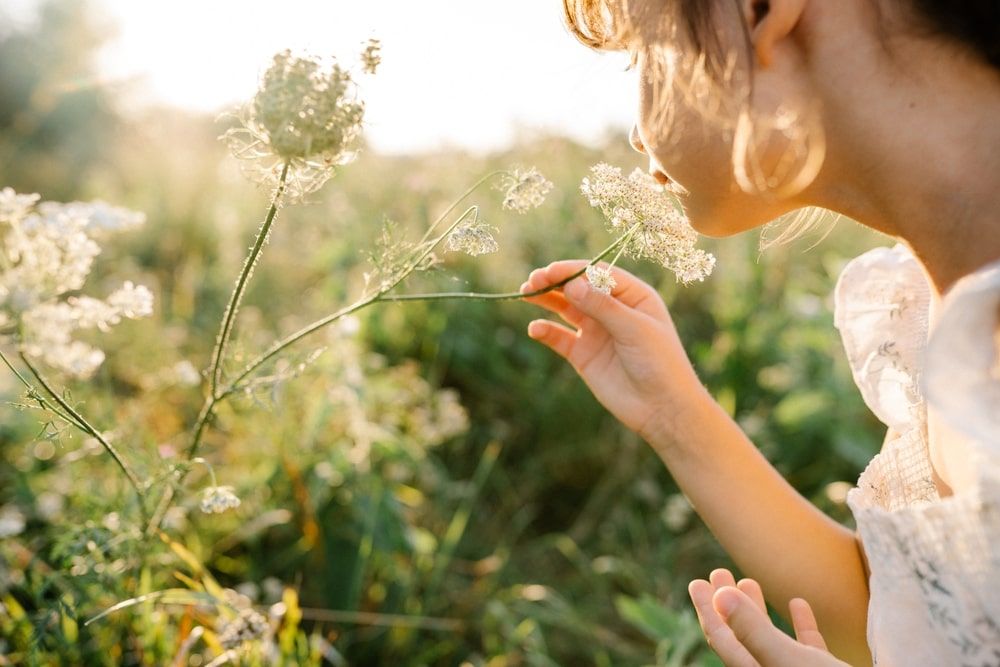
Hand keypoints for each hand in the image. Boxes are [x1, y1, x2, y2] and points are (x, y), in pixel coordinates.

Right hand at [520, 261, 709, 445]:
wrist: (662, 408)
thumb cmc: (659, 363)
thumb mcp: (634, 329)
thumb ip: (602, 306)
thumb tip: (571, 285)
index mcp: (632, 296)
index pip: (598, 274)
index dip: (573, 270)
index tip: (551, 271)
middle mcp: (612, 310)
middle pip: (578, 288)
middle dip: (555, 282)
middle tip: (533, 281)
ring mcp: (596, 331)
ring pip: (565, 309)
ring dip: (546, 300)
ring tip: (525, 294)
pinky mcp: (583, 354)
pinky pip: (559, 338)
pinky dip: (545, 331)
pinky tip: (535, 329)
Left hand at [688, 569, 847, 666]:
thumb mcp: (788, 660)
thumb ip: (754, 631)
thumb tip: (718, 596)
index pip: (722, 640)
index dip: (707, 609)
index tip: (697, 582)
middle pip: (741, 637)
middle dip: (727, 604)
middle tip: (719, 573)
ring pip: (770, 641)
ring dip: (757, 611)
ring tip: (747, 581)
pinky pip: (807, 648)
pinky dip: (800, 625)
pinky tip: (797, 602)